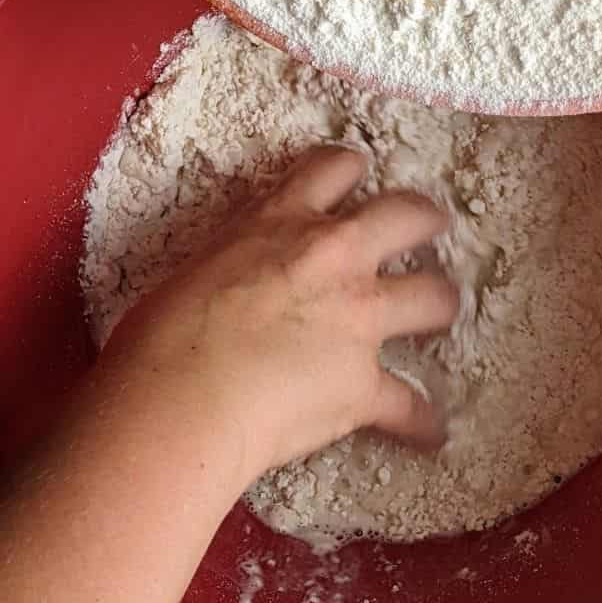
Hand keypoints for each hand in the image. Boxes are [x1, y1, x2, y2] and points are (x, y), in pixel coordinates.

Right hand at [101, 145, 459, 482]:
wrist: (182, 396)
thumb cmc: (161, 333)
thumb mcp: (196, 268)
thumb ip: (233, 265)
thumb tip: (229, 291)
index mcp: (280, 222)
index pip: (332, 169)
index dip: (351, 170)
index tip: (357, 175)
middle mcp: (333, 257)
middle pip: (406, 216)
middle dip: (424, 220)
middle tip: (428, 229)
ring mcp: (358, 320)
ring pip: (432, 296)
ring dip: (439, 306)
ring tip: (440, 315)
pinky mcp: (364, 385)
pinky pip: (411, 407)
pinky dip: (420, 422)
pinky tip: (428, 433)